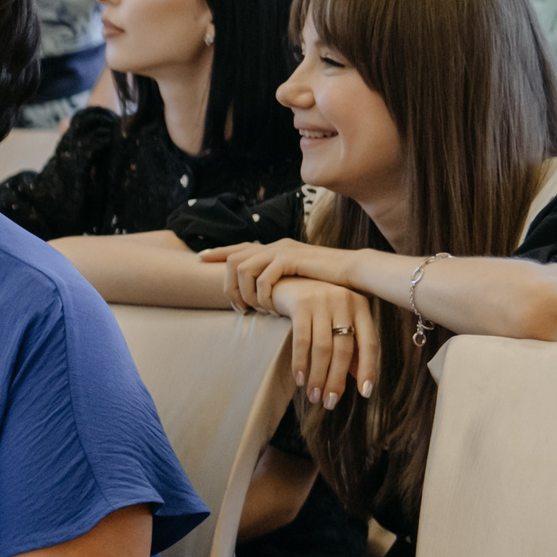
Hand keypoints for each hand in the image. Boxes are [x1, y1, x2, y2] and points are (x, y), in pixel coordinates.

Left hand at [197, 237, 356, 313]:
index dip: (218, 251)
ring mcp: (282, 250)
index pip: (239, 247)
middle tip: (238, 309)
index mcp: (276, 248)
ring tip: (255, 311)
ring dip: (245, 293)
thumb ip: (280, 281)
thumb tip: (263, 294)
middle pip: (233, 259)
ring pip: (243, 269)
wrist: (356, 273)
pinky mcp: (291, 258)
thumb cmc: (329, 282)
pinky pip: (263, 277)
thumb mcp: (298, 280)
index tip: (200, 258)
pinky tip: (271, 308)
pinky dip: (263, 295)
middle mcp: (276, 245)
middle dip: (228, 286)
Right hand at [271, 277, 378, 408]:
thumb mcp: (336, 321)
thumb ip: (349, 346)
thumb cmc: (315, 305)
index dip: (369, 369)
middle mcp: (345, 301)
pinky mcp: (301, 303)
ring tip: (314, 396)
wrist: (286, 279)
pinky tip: (299, 378)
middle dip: (336, 379)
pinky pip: (302, 339)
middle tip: (329, 402)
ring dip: (318, 376)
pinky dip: (300, 362)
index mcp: (360, 307)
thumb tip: (358, 377)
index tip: (365, 393)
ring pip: (323, 348)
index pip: (370, 343)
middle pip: (345, 349)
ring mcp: (322, 301)